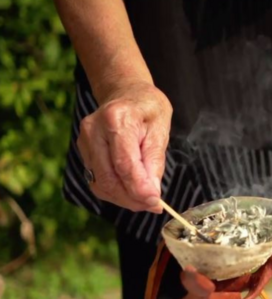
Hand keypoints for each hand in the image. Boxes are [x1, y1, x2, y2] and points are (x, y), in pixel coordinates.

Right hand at [77, 80, 171, 211]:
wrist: (127, 93)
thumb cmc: (148, 109)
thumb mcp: (161, 129)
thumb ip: (155, 161)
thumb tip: (152, 194)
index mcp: (116, 119)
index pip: (124, 164)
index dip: (140, 189)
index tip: (156, 203)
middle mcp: (93, 130)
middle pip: (109, 178)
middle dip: (133, 198)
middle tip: (154, 205)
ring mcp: (84, 141)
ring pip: (101, 184)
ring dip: (125, 199)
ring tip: (146, 199)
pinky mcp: (83, 151)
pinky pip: (97, 181)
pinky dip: (116, 192)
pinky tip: (132, 191)